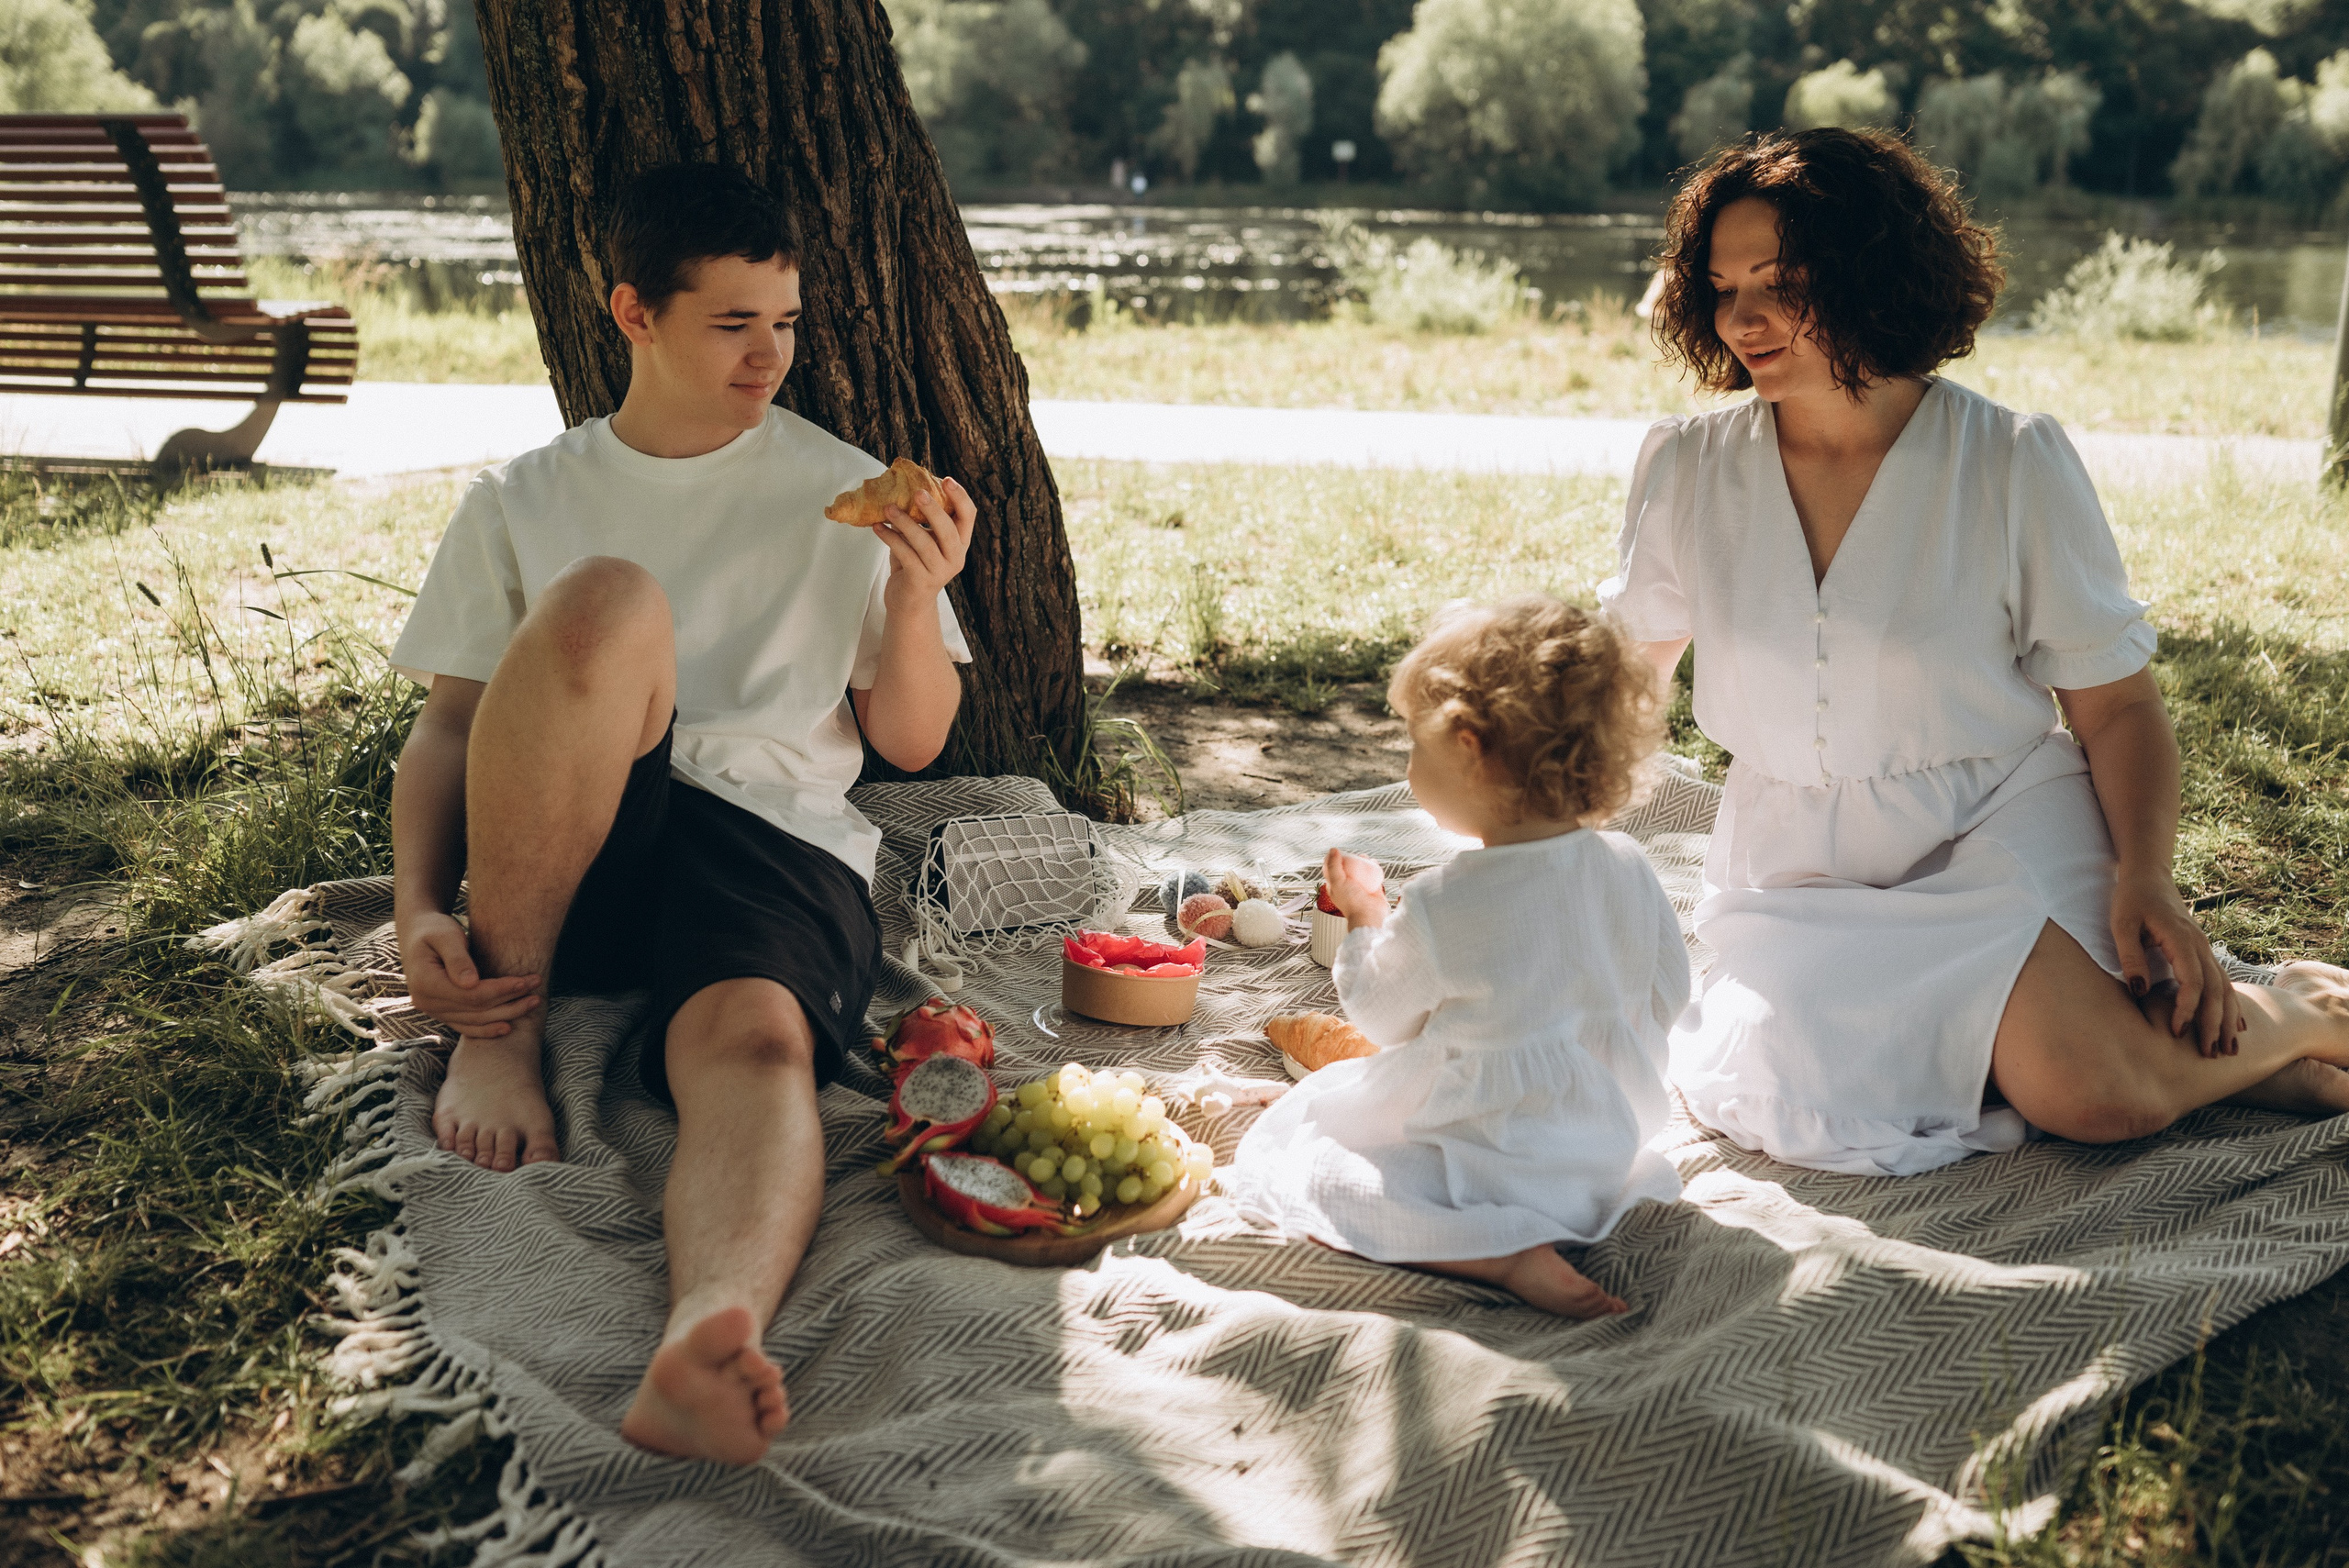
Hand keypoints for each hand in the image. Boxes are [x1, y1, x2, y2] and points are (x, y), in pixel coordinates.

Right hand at [399, 909, 539, 1036]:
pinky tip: (507, 1027)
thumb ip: (457, 958)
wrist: (418, 933)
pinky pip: (466, 1027)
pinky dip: (487, 1029)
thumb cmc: (434, 928)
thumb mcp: (446, 935)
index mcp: (425, 983)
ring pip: (475, 1021)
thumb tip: (471, 983)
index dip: (501, 990)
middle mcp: (426, 1002)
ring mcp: (433, 1011)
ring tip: (533, 1003)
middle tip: (537, 991)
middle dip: (510, 1001)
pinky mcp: (442, 1013)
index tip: (525, 981)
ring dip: (505, 1015)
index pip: (471, 994)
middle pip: (476, 1010)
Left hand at [877, 477, 975, 618]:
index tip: (946, 479)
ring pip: (924, 543)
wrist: (909, 602)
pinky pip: (905, 555)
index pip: (968, 516)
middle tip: (917, 492)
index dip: (960, 497)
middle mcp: (955, 557)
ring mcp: (940, 571)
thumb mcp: (924, 539)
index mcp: (960, 542)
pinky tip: (877, 527)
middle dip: (933, 510)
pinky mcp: (921, 581)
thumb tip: (904, 486)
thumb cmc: (915, 563)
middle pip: (949, 530)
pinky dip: (890, 538)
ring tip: (888, 508)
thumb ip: (922, 519)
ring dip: (905, 523)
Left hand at [1322, 848, 1387, 928]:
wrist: (1368, 916)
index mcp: (1335, 886)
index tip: (1337, 851)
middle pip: (1347, 868)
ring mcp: (1360, 887)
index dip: (1333, 859)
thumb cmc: (1351, 902)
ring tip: (1364, 857)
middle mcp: (1347, 886)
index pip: (1331, 870)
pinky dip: (1373, 868)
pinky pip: (1373, 875)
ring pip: (1361, 871)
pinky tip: (1374, 862)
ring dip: (1362, 862)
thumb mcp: (1337, 882)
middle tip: (1353, 854)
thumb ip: (1333, 866)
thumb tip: (1333, 850)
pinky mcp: (1373, 888)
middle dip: (1350, 859)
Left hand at [2111, 871, 2240, 1055]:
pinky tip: (2237, 1026)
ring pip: (2225, 988)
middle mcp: (2201, 946)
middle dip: (2214, 1023)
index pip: (2193, 982)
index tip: (2176, 1031)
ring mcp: (2206, 948)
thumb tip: (2139, 991)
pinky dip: (2232, 1005)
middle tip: (2209, 1054)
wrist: (2149, 876)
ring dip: (2228, 1019)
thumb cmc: (2131, 899)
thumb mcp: (2121, 924)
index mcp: (2182, 939)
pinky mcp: (2203, 952)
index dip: (2187, 1009)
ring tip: (2228, 1049)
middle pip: (2216, 990)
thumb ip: (2130, 956)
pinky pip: (2223, 981)